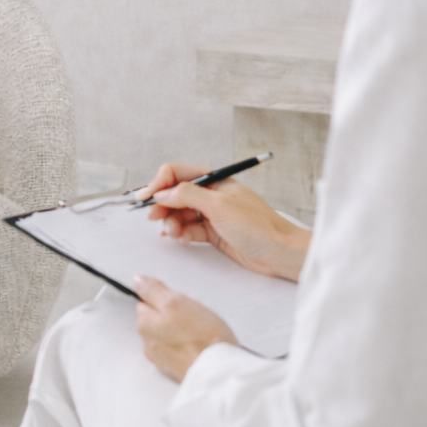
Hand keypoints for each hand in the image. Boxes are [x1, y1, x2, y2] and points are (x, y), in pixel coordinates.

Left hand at [134, 276, 236, 381]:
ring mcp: (162, 359)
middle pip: (156, 320)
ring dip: (179, 332)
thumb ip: (154, 290)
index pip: (146, 302)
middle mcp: (149, 344)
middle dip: (170, 315)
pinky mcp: (176, 370)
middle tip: (192, 315)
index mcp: (144, 325)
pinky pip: (178, 351)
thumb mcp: (176, 302)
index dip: (164, 298)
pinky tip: (199, 345)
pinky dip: (185, 347)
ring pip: (167, 336)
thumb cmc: (202, 337)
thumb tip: (138, 280)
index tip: (178, 300)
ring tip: (198, 331)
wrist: (219, 373)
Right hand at [138, 164, 310, 282]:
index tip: (147, 198)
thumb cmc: (258, 225)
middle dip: (163, 206)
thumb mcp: (220, 205)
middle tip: (154, 219)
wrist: (279, 252)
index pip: (177, 174)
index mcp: (214, 180)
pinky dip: (181, 234)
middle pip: (175, 195)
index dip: (159, 184)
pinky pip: (188, 230)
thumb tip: (162, 193)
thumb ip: (188, 195)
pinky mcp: (213, 233)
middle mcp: (210, 195)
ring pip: (179, 214)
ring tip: (174, 234)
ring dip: (171, 223)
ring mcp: (211, 214)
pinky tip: (182, 239)